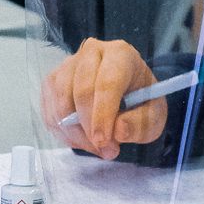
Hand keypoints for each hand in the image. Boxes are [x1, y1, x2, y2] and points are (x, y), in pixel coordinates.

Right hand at [39, 37, 167, 160]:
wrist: (127, 93)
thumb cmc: (142, 102)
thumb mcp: (154, 116)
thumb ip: (140, 124)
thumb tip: (118, 131)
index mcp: (120, 54)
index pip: (106, 83)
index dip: (103, 114)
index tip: (103, 141)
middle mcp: (91, 52)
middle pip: (80, 90)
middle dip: (88, 127)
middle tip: (105, 150)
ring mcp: (68, 64)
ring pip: (61, 100)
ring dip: (74, 132)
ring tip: (95, 147)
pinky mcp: (53, 80)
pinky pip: (50, 109)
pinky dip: (62, 131)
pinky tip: (81, 139)